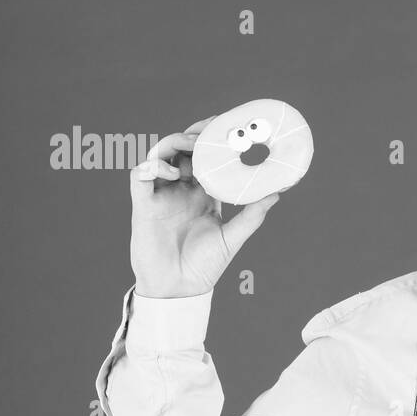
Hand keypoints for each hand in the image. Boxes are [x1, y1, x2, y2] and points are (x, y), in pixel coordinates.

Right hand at [129, 115, 280, 297]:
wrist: (180, 290)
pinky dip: (152, 166)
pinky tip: (170, 170)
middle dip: (194, 135)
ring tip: (191, 143)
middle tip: (211, 127)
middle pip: (183, 151)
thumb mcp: (233, 238)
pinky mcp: (143, 206)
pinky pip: (139, 176)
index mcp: (203, 194)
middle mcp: (181, 190)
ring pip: (160, 156)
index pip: (207, 159)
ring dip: (174, 144)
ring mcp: (161, 196)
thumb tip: (277, 193)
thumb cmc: (205, 266)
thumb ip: (253, 215)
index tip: (229, 124)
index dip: (213, 140)